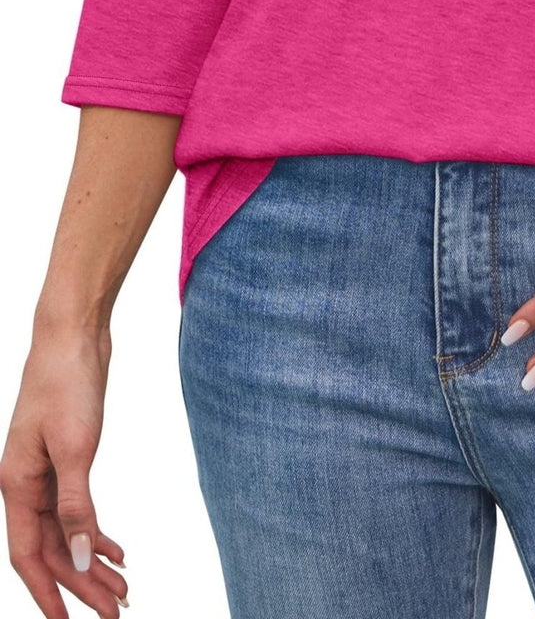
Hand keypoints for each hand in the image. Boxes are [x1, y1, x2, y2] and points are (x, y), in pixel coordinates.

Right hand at [0, 321, 128, 617]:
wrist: (73, 335)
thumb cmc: (67, 383)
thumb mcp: (75, 447)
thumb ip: (78, 505)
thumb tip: (83, 558)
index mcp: (17, 485)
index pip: (29, 556)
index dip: (48, 593)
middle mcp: (26, 484)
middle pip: (53, 550)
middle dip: (82, 584)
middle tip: (117, 609)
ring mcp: (45, 472)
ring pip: (67, 532)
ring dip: (93, 561)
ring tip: (124, 588)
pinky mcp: (67, 457)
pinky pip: (77, 509)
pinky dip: (96, 531)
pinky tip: (117, 549)